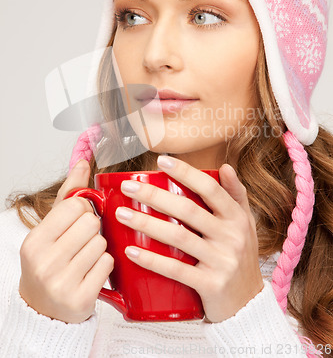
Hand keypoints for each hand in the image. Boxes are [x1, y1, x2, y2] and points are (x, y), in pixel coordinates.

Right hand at [19, 160, 113, 322]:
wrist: (43, 309)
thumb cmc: (50, 261)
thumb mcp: (52, 227)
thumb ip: (69, 194)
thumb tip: (83, 161)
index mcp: (35, 240)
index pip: (75, 206)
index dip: (83, 210)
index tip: (77, 221)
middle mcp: (44, 262)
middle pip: (92, 224)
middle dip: (93, 230)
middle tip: (82, 243)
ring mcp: (60, 283)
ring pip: (102, 244)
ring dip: (99, 249)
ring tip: (84, 259)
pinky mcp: (79, 299)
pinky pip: (108, 265)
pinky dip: (105, 267)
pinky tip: (91, 273)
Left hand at [115, 156, 263, 322]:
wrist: (249, 305)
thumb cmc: (241, 259)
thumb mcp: (246, 225)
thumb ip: (236, 195)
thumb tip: (225, 166)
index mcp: (237, 218)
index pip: (210, 188)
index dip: (185, 173)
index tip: (160, 160)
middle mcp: (232, 237)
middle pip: (188, 210)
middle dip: (154, 196)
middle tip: (127, 187)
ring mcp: (222, 261)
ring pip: (179, 238)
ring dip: (147, 223)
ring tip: (122, 214)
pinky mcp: (211, 285)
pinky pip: (177, 270)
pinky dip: (152, 260)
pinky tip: (131, 250)